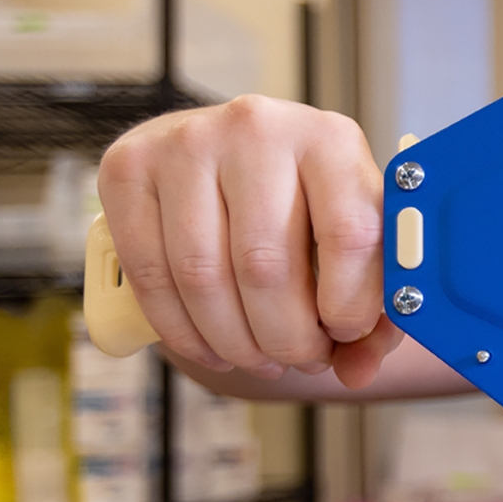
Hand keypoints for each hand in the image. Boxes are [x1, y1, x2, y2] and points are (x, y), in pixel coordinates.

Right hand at [97, 95, 403, 387]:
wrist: (231, 150)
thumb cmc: (306, 201)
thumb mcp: (357, 237)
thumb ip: (373, 308)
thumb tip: (358, 372)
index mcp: (331, 139)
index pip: (349, 235)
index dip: (351, 306)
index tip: (345, 334)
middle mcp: (258, 129)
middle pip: (267, 266)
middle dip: (286, 338)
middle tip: (299, 359)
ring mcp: (187, 143)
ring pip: (204, 277)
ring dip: (235, 342)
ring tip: (259, 358)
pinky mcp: (129, 167)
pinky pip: (150, 274)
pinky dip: (183, 331)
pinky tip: (212, 348)